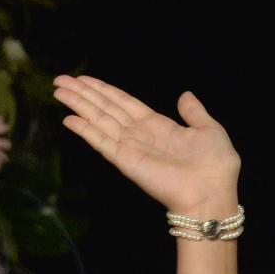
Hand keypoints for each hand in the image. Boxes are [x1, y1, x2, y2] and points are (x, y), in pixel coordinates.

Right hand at [52, 74, 240, 214]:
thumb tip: (185, 94)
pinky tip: (69, 119)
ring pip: (99, 120)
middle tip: (60, 80)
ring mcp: (130, 147)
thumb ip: (194, 112)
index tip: (84, 79)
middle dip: (83, 94)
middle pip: (105, 108)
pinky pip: (102, 141)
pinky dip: (85, 130)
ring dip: (78, 105)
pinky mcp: (126, 161)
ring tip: (58, 90)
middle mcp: (140, 135)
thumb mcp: (209, 130)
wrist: (213, 193)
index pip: (124, 102)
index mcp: (159, 126)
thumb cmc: (216, 165)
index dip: (104, 90)